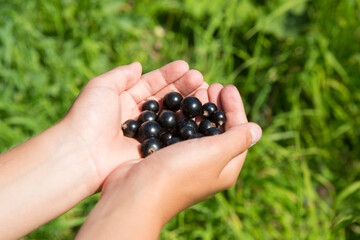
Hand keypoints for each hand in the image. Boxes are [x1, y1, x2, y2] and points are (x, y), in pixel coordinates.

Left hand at [62, 61, 206, 187]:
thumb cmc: (89, 117)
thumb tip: (139, 65)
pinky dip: (185, 126)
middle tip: (201, 79)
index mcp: (124, 100)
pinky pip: (171, 136)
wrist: (82, 154)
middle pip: (164, 99)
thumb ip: (121, 75)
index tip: (186, 66)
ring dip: (187, 104)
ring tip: (205, 92)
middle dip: (182, 87)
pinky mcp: (151, 151)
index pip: (150, 84)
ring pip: (171, 117)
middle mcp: (137, 117)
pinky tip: (199, 116)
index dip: (168, 75)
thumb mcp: (101, 86)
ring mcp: (145, 135)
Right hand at [76, 84, 261, 238]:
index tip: (228, 87)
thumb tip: (257, 130)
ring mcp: (186, 162)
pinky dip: (181, 117)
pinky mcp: (167, 158)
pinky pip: (179, 132)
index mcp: (225, 168)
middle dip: (217, 106)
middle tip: (212, 85)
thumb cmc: (180, 172)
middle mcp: (208, 166)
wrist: (136, 193)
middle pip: (218, 130)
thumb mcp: (216, 152)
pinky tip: (177, 106)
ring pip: (198, 129)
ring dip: (199, 109)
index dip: (235, 108)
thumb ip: (238, 139)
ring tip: (196, 89)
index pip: (239, 133)